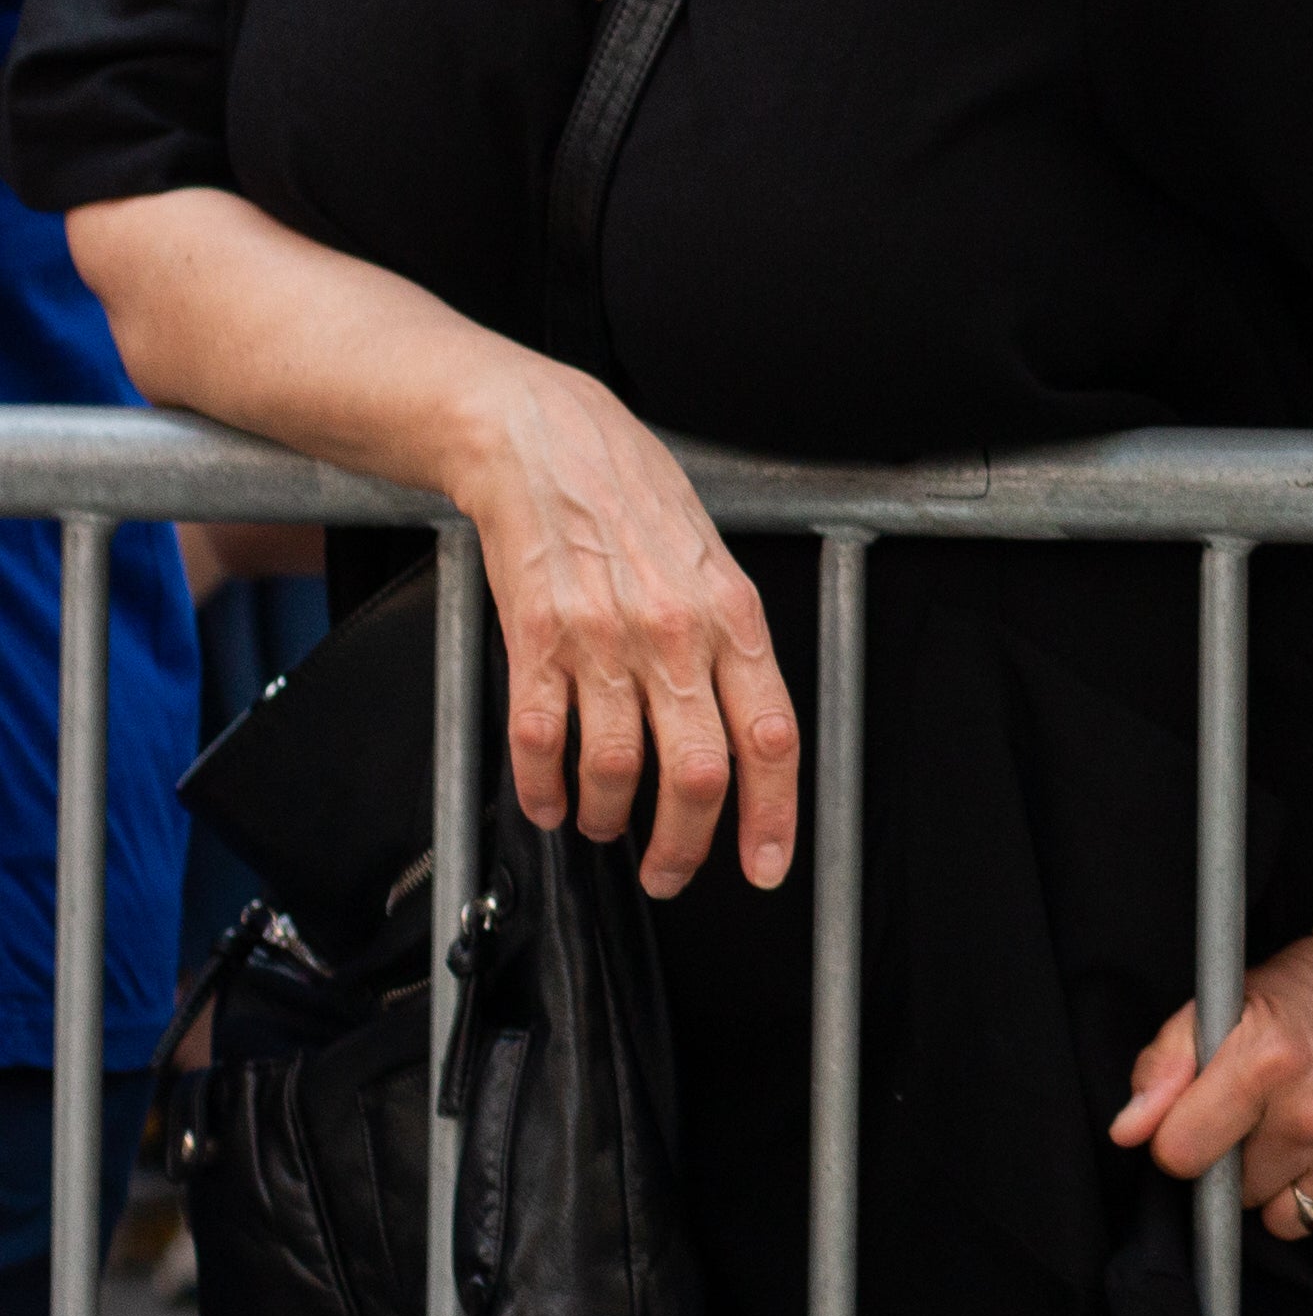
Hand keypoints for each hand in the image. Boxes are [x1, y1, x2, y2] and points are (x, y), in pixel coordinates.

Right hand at [446, 367, 797, 895]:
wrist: (546, 442)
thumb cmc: (635, 498)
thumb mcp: (714, 563)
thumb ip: (730, 644)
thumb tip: (742, 731)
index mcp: (734, 617)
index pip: (772, 736)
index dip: (775, 815)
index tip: (766, 866)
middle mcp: (676, 634)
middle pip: (697, 772)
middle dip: (684, 845)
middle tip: (669, 873)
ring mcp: (603, 639)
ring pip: (615, 769)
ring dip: (607, 818)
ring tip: (602, 826)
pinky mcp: (534, 639)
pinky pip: (540, 739)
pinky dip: (542, 788)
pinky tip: (547, 800)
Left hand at [1106, 911, 1312, 1237]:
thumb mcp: (1231, 999)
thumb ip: (1167, 1062)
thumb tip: (1129, 1132)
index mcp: (1265, 1062)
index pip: (1180, 1154)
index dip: (1182, 1138)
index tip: (1202, 1118)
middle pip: (1232, 1191)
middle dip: (1238, 1159)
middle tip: (1265, 1112)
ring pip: (1280, 1217)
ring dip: (1281, 1184)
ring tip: (1300, 1133)